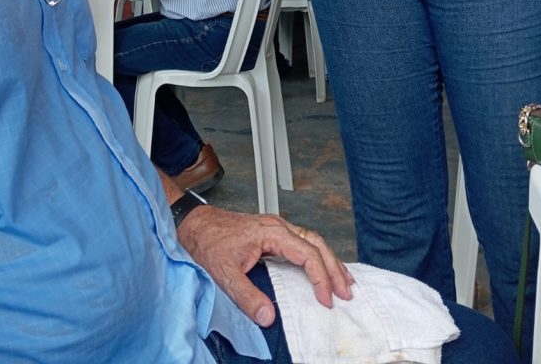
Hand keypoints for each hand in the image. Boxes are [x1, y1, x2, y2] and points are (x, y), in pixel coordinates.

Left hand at [177, 206, 352, 326]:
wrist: (194, 223)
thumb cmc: (208, 242)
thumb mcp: (224, 272)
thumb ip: (247, 296)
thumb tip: (269, 317)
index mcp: (271, 232)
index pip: (306, 253)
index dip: (320, 277)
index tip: (326, 299)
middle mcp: (278, 226)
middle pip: (316, 243)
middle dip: (334, 268)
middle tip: (346, 293)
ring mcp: (276, 227)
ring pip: (312, 240)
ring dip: (329, 260)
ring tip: (344, 282)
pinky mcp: (272, 232)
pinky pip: (303, 241)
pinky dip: (317, 255)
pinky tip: (322, 267)